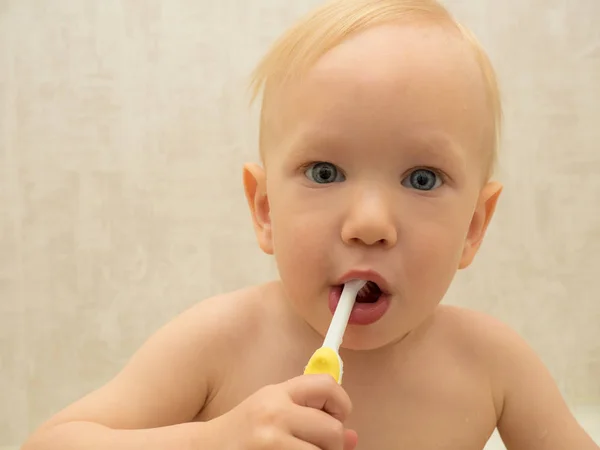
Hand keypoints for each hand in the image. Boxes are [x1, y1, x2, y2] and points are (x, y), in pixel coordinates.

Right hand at [211, 374, 357, 449]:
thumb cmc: (242, 433)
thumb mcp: (272, 413)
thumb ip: (309, 417)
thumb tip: (353, 438)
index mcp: (277, 394)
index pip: (326, 385)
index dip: (342, 404)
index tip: (338, 418)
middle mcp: (274, 414)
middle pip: (332, 429)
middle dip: (333, 444)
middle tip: (319, 448)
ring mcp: (270, 442)